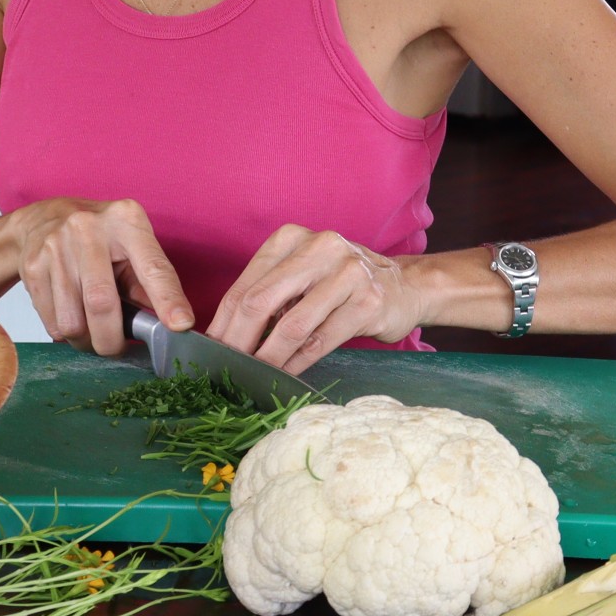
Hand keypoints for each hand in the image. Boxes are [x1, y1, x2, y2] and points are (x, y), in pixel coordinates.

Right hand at [11, 197, 193, 356]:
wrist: (43, 218)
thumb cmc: (99, 236)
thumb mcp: (131, 245)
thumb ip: (149, 282)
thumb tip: (169, 325)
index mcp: (125, 221)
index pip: (152, 267)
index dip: (167, 299)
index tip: (180, 326)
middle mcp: (88, 229)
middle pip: (101, 304)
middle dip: (111, 340)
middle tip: (115, 348)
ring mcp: (56, 246)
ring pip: (73, 322)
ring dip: (86, 341)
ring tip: (92, 331)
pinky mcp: (32, 266)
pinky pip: (52, 323)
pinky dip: (65, 333)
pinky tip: (70, 314)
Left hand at [206, 226, 425, 374]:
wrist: (404, 286)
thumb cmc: (340, 284)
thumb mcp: (302, 275)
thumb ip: (268, 295)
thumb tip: (225, 335)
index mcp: (291, 239)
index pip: (245, 285)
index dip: (223, 322)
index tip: (210, 349)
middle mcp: (319, 248)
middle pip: (261, 302)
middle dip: (238, 342)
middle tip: (226, 368)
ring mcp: (347, 273)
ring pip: (291, 326)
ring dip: (268, 358)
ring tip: (254, 376)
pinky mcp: (368, 302)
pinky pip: (321, 341)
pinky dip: (297, 362)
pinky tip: (285, 374)